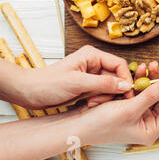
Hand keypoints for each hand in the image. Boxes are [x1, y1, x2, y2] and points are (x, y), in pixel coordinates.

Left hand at [18, 45, 132, 108]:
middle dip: (113, 91)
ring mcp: (92, 75)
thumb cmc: (48, 84)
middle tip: (104, 101)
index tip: (128, 93)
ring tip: (91, 103)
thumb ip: (104, 84)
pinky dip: (99, 100)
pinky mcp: (89, 86)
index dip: (125, 79)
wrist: (29, 93)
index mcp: (93, 55)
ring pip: (111, 87)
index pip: (119, 64)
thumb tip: (126, 86)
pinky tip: (89, 104)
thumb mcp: (77, 83)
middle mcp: (94, 63)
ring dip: (105, 97)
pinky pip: (103, 93)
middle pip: (117, 77)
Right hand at [75, 61, 158, 145]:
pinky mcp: (127, 107)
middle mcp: (145, 124)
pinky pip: (139, 92)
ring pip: (151, 94)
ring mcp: (137, 115)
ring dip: (150, 79)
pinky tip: (139, 71)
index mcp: (150, 131)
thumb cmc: (101, 124)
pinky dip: (140, 81)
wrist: (76, 124)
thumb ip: (152, 95)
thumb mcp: (131, 108)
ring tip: (149, 65)